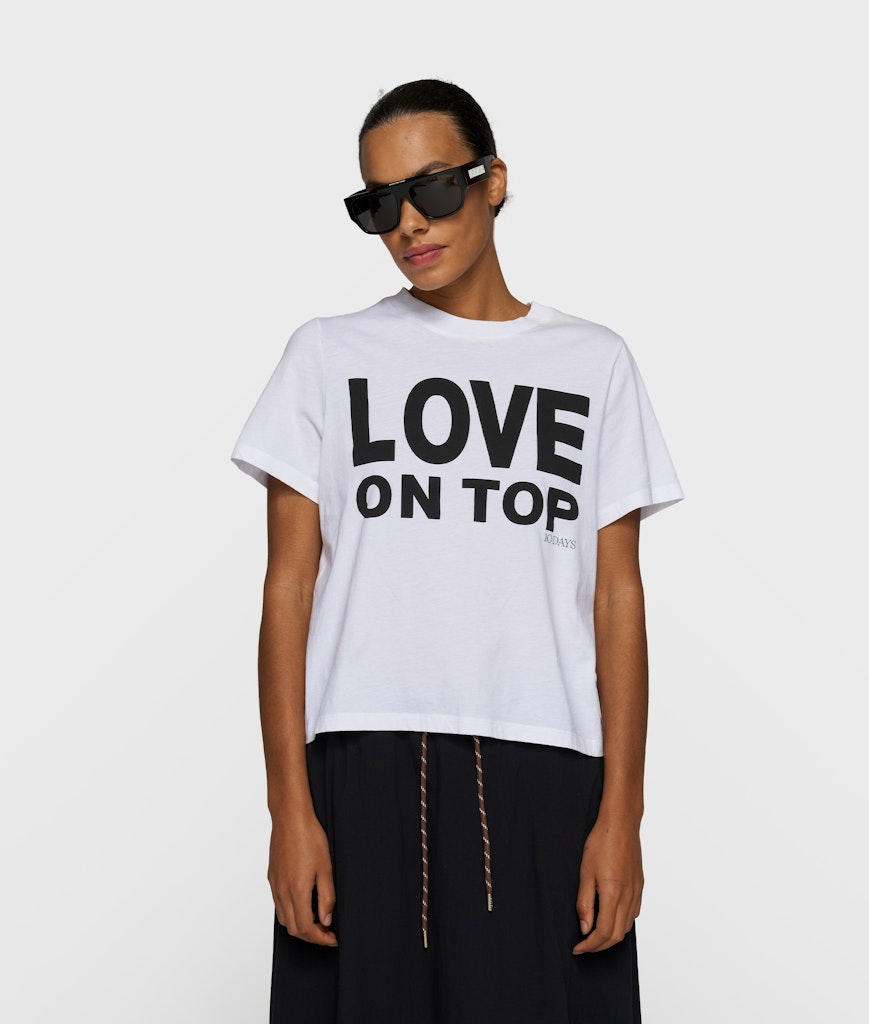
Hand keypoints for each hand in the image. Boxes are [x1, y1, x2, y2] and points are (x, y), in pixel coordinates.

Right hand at [268, 811, 337, 945]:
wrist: (290, 818)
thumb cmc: (310, 837)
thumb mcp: (326, 868)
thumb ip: (326, 897)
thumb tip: (326, 920)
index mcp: (297, 890)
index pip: (306, 928)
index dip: (320, 938)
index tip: (332, 938)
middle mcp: (282, 891)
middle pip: (293, 928)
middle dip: (311, 937)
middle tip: (327, 933)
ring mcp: (275, 885)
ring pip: (284, 919)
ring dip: (300, 926)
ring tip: (317, 921)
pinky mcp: (272, 878)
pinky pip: (279, 905)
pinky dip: (291, 913)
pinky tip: (304, 905)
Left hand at [573, 818, 642, 953]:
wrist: (621, 824)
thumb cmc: (601, 843)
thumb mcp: (585, 872)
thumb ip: (585, 902)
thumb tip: (585, 928)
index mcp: (613, 895)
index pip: (603, 933)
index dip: (590, 946)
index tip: (578, 948)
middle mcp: (628, 897)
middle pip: (617, 936)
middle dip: (599, 946)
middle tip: (584, 946)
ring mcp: (636, 893)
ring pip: (626, 927)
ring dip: (611, 936)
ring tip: (594, 934)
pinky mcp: (640, 887)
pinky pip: (633, 914)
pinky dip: (621, 924)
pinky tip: (610, 917)